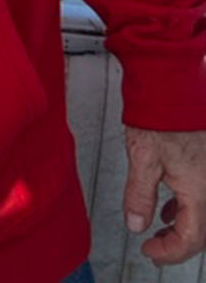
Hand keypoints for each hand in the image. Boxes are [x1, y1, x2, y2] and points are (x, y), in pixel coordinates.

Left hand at [124, 125, 205, 264]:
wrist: (170, 83)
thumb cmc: (159, 113)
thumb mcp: (142, 158)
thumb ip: (139, 195)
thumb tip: (137, 223)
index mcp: (198, 188)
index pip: (191, 238)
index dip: (170, 251)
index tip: (150, 251)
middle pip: (201, 229)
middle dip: (178, 242)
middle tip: (156, 247)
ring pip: (202, 211)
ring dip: (182, 224)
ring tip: (160, 228)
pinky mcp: (205, 160)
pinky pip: (200, 193)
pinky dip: (186, 205)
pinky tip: (169, 203)